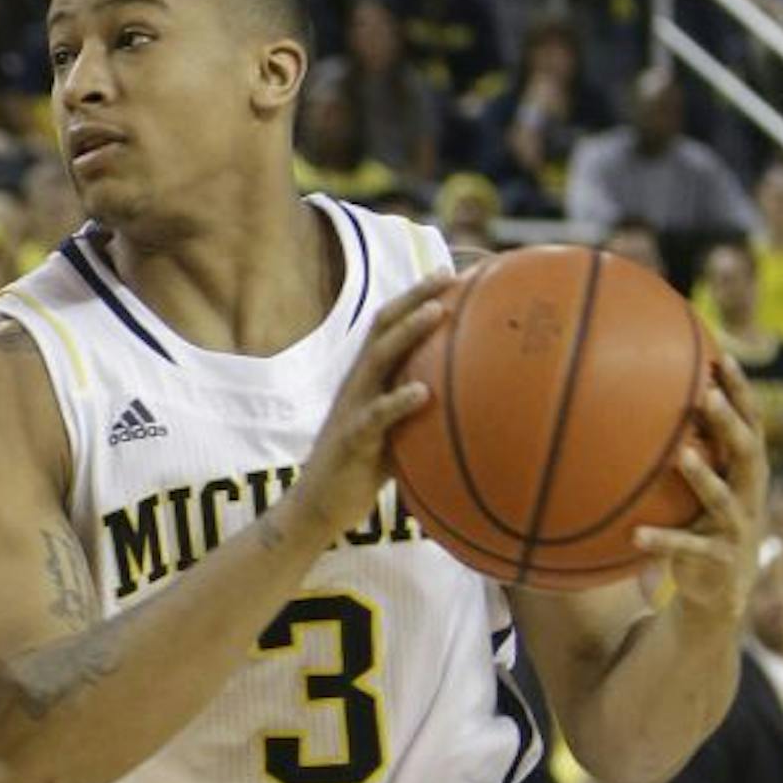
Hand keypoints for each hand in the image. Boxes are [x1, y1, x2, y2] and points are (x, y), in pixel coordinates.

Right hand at [305, 270, 452, 533]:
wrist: (318, 508)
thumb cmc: (361, 472)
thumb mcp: (393, 433)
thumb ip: (418, 413)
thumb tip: (465, 405)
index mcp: (368, 379)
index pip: (389, 325)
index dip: (415, 297)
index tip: (449, 273)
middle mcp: (358, 384)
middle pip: (384, 327)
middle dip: (415, 297)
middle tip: (447, 276)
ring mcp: (353, 409)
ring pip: (378, 359)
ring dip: (408, 333)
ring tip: (438, 313)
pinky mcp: (351, 440)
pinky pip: (375, 417)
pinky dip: (398, 402)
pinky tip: (423, 393)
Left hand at [633, 353, 766, 615]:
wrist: (721, 593)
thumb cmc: (706, 525)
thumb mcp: (708, 486)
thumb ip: (693, 448)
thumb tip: (653, 402)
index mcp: (749, 472)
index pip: (753, 423)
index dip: (742, 392)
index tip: (723, 357)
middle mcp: (750, 495)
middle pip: (747, 452)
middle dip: (729, 423)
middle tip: (707, 395)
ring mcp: (737, 528)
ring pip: (722, 498)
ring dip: (703, 475)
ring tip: (681, 455)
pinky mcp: (719, 560)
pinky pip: (688, 548)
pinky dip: (663, 542)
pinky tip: (635, 536)